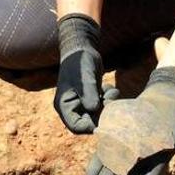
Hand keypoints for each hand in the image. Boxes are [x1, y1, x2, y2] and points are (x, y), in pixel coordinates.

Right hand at [54, 14, 117, 133]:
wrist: (81, 48)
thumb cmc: (79, 62)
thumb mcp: (85, 78)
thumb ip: (89, 94)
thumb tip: (94, 110)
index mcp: (64, 106)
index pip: (77, 127)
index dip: (91, 126)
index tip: (105, 115)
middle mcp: (72, 107)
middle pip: (88, 123)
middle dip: (102, 114)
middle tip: (110, 100)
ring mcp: (81, 103)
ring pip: (97, 115)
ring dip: (107, 106)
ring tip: (110, 91)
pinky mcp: (90, 98)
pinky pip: (101, 107)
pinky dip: (108, 100)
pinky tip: (108, 88)